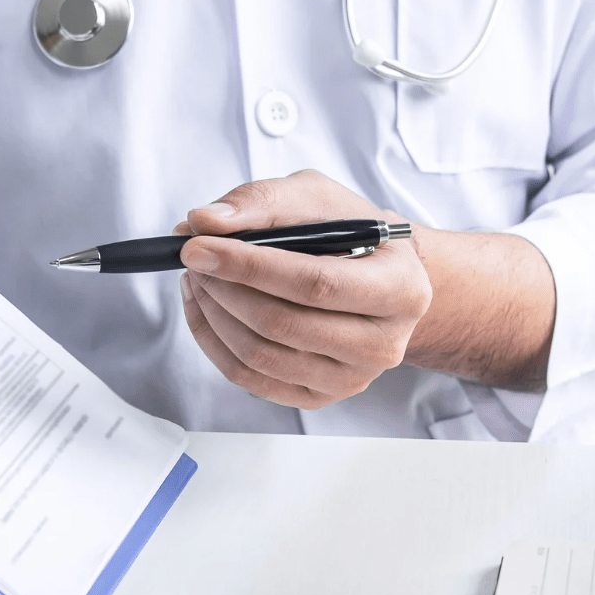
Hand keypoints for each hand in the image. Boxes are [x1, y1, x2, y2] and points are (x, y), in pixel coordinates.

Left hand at [176, 170, 430, 408]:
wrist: (380, 279)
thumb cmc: (352, 237)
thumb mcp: (319, 198)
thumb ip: (263, 202)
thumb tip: (206, 221)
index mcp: (400, 288)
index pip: (314, 284)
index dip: (249, 266)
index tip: (199, 246)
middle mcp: (383, 343)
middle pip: (282, 324)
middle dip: (223, 287)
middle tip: (194, 257)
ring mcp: (352, 377)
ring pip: (259, 355)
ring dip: (213, 313)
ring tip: (199, 277)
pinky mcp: (320, 396)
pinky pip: (251, 378)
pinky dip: (215, 341)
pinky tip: (207, 308)